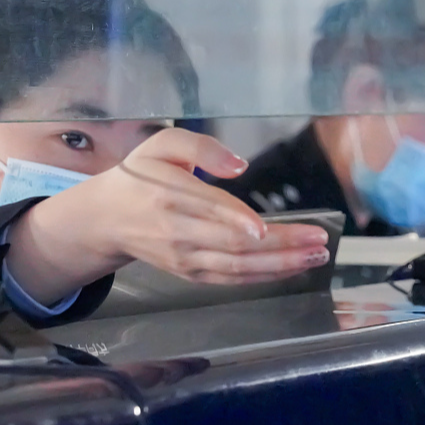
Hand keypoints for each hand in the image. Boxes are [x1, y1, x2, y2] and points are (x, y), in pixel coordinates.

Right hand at [8, 129, 331, 303]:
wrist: (106, 219)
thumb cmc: (139, 177)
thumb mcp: (161, 145)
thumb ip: (200, 147)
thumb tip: (238, 166)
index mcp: (169, 195)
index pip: (209, 209)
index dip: (237, 220)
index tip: (266, 226)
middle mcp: (177, 231)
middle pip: (233, 243)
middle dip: (281, 244)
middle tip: (318, 239)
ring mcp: (184, 257)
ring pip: (237, 267)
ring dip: (281, 264)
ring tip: (316, 256)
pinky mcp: (190, 274)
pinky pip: (232, 279)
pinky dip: (264, 276)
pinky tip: (292, 268)